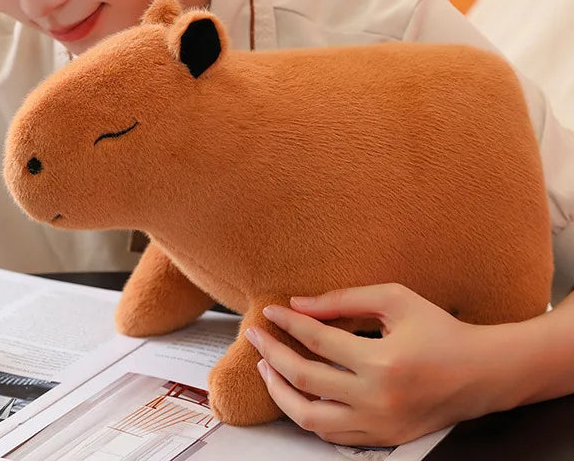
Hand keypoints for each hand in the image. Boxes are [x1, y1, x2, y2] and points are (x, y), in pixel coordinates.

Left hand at [245, 284, 502, 446]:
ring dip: (280, 393)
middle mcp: (378, 399)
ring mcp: (380, 425)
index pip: (317, 339)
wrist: (483, 372)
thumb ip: (344, 300)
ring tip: (265, 368)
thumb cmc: (440, 330)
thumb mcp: (395, 300)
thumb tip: (300, 305)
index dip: (288, 323)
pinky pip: (333, 436)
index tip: (270, 311)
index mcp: (383, 361)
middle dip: (272, 354)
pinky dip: (308, 416)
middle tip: (254, 336)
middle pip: (305, 380)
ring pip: (311, 419)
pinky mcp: (385, 438)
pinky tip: (296, 393)